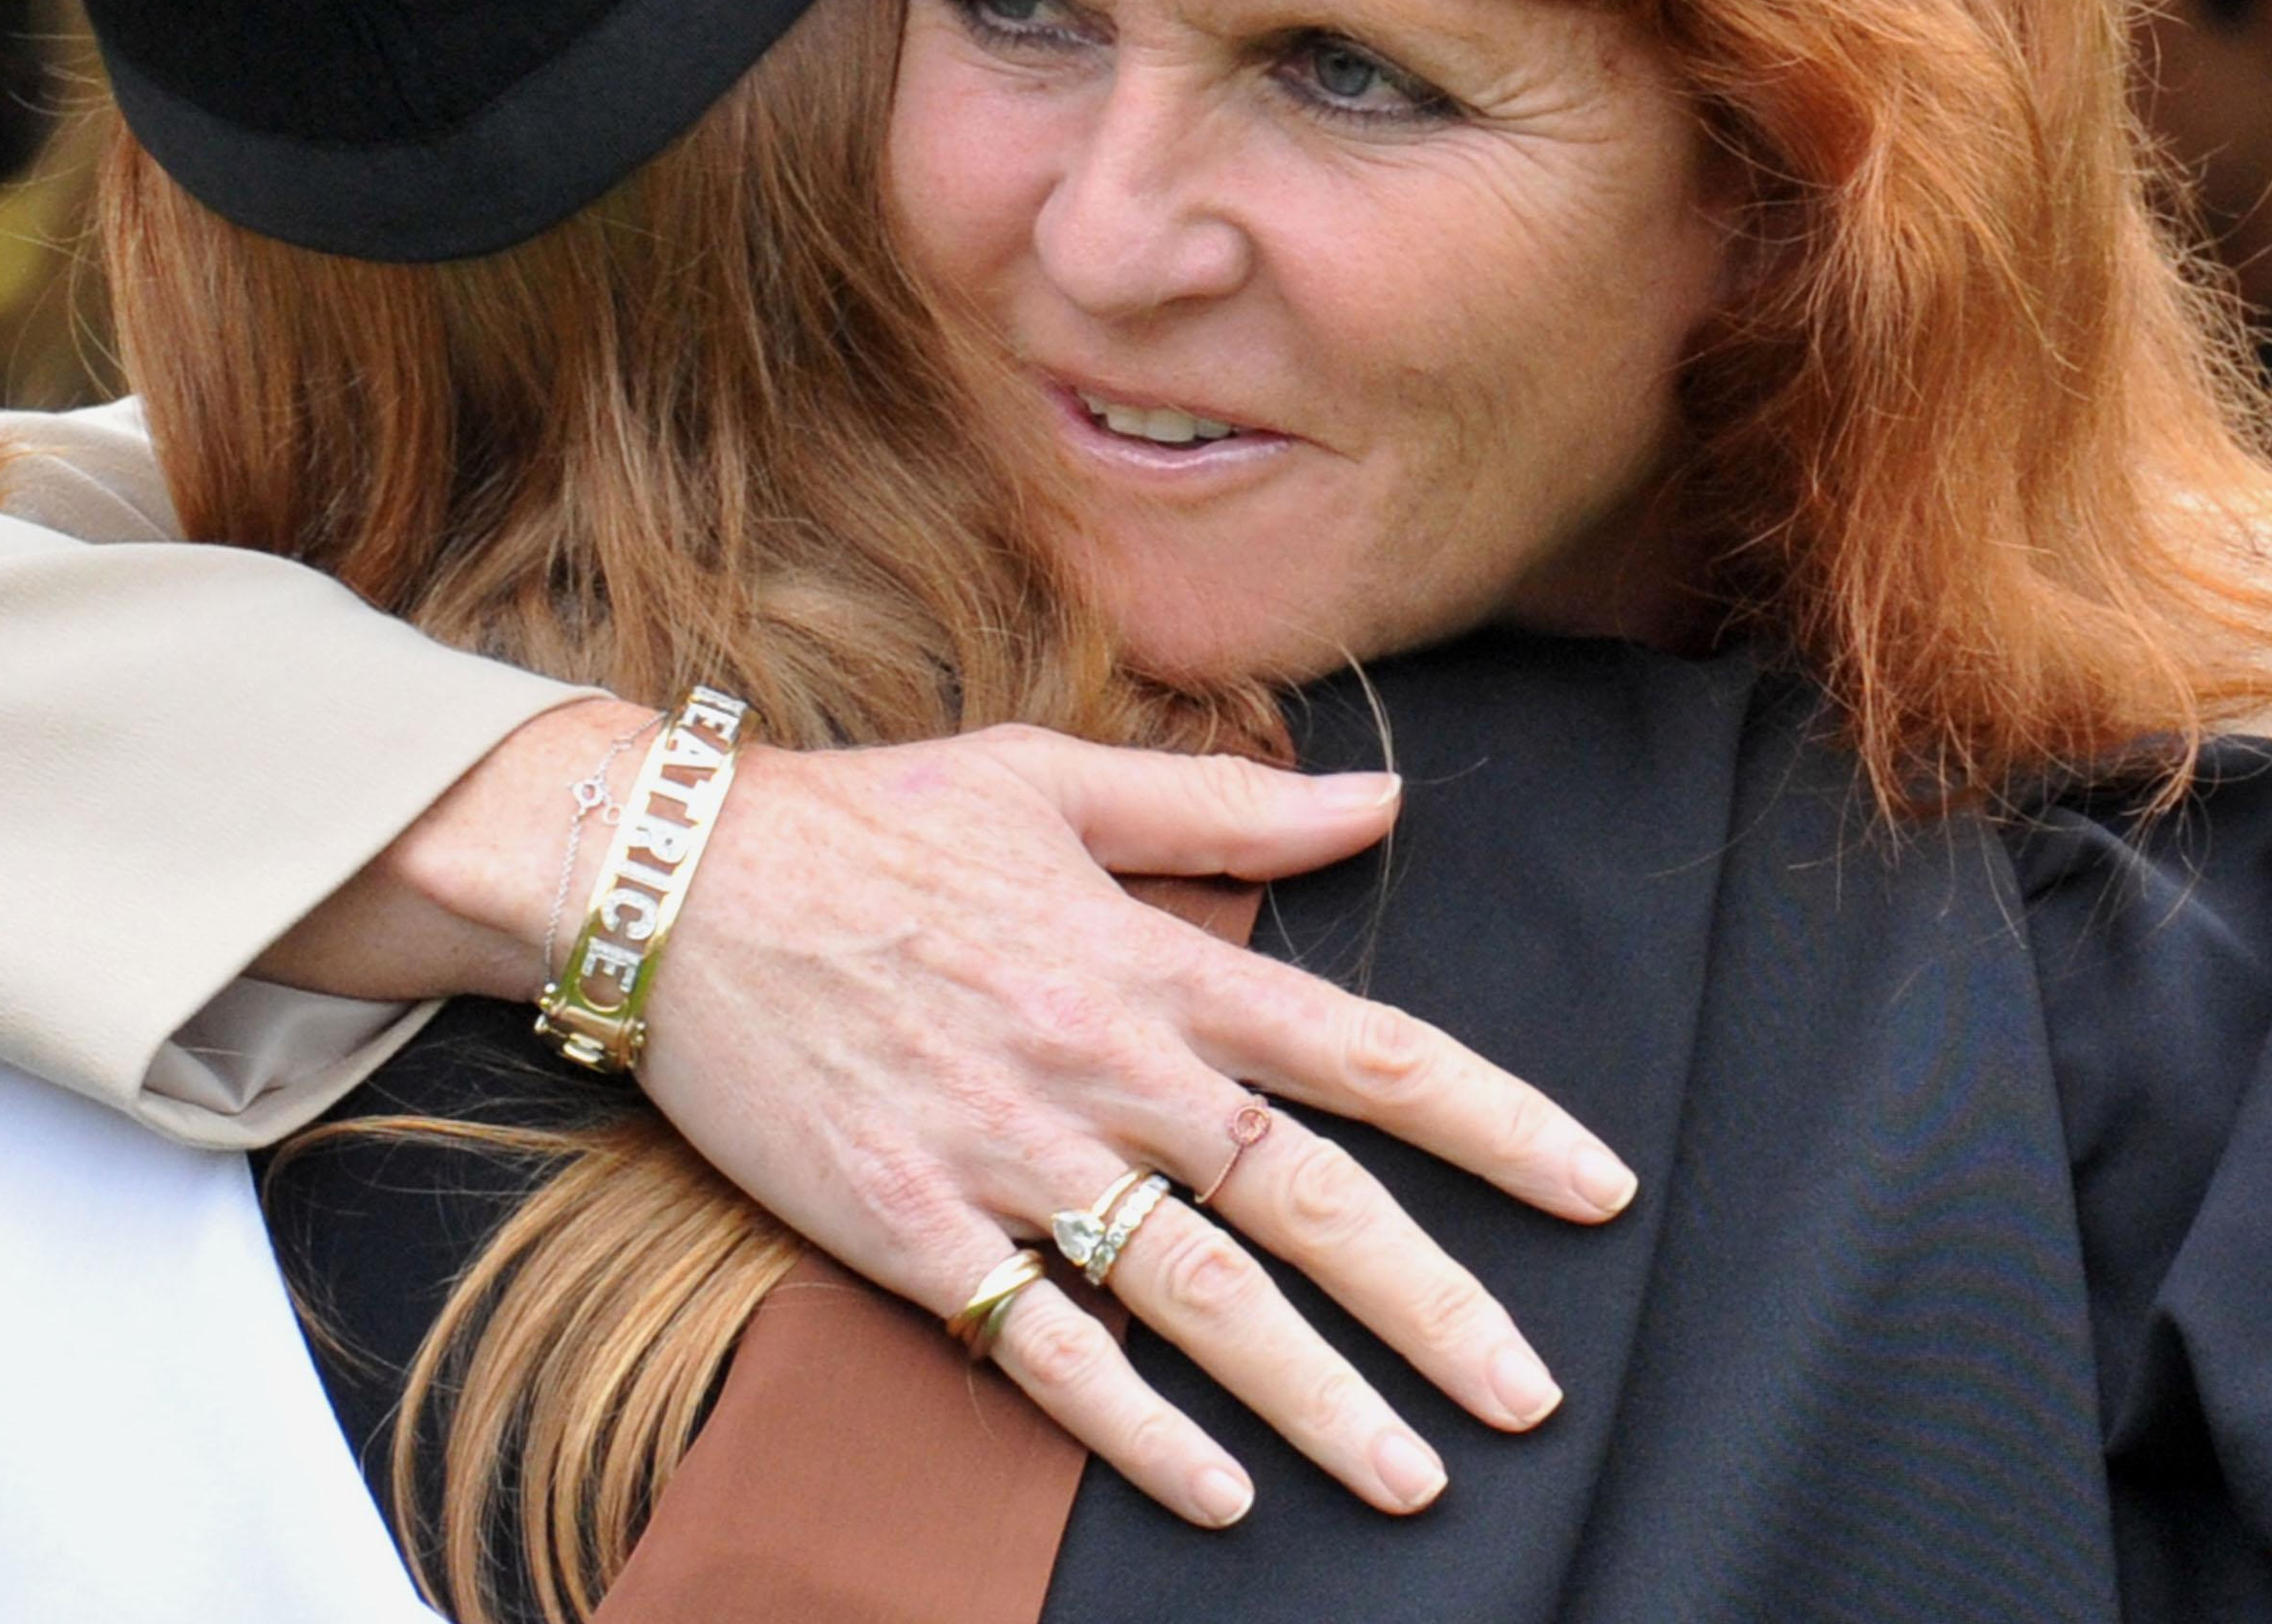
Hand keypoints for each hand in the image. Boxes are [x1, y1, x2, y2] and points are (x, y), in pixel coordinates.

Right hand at [316, 706, 1636, 1526]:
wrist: (673, 881)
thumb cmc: (869, 819)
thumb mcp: (1054, 777)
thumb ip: (1229, 804)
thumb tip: (1384, 798)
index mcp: (1154, 958)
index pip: (1363, 1050)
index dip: (1495, 1122)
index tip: (1598, 1189)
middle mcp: (1106, 1066)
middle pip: (1308, 1200)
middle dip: (1434, 1305)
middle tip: (1532, 1395)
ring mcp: (1013, 1156)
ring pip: (1198, 1297)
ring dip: (1314, 1396)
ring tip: (1411, 1478)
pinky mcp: (917, 1231)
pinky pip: (1048, 1349)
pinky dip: (1137, 1430)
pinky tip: (1216, 1494)